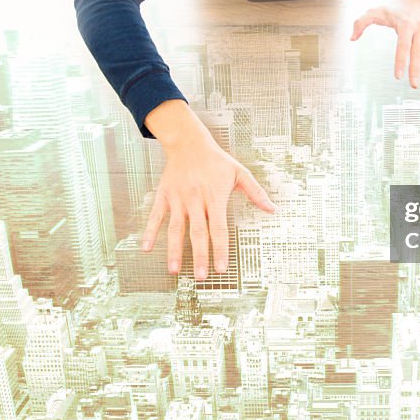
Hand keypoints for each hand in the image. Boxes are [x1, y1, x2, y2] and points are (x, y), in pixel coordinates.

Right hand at [141, 100, 275, 278]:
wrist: (188, 142)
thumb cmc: (215, 159)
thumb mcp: (239, 172)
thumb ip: (256, 192)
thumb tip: (272, 209)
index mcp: (214, 197)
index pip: (219, 229)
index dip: (220, 250)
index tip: (221, 268)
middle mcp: (195, 200)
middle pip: (197, 233)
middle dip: (199, 256)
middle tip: (200, 277)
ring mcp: (178, 199)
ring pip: (175, 228)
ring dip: (174, 250)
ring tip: (174, 270)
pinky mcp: (164, 195)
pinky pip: (156, 216)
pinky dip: (150, 231)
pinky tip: (146, 248)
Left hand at [350, 0, 419, 91]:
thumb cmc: (392, 6)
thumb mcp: (374, 10)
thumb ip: (361, 23)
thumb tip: (352, 37)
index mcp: (406, 24)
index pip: (403, 46)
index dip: (400, 61)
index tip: (398, 76)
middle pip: (419, 53)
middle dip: (417, 70)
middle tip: (413, 85)